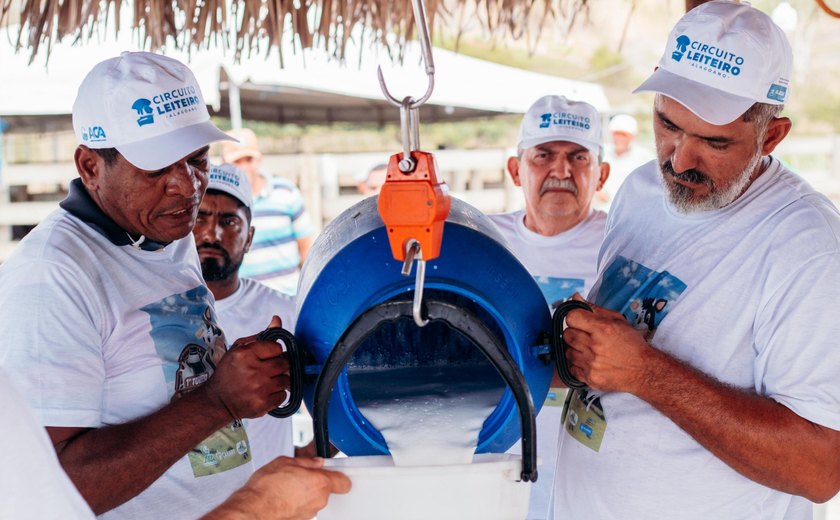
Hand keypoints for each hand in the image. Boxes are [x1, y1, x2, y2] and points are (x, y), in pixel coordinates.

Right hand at [202, 457, 351, 519]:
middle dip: (316, 482)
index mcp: (320, 483)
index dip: (338, 475)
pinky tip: (285, 497)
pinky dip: (297, 503)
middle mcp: (318, 500)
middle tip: (302, 475)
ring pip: (314, 499)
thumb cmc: (266, 488)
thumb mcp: (285, 462)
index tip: (332, 471)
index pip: (344, 481)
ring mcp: (310, 513)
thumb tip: (314, 462)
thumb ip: (305, 461)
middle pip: (326, 489)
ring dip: (305, 493)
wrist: (253, 509)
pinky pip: (304, 508)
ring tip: (288, 486)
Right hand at [205, 316, 290, 418]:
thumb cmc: (230, 372)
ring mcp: (259, 389)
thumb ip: (261, 335)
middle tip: (268, 370)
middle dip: (278, 366)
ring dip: (279, 380)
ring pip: (286, 380)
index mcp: (245, 354)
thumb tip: (277, 319)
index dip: (274, 352)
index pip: (277, 348)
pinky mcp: (263, 404)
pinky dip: (277, 394)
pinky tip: (264, 392)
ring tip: (265, 382)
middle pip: (284, 364)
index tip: (266, 357)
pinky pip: (284, 396)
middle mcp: (253, 371)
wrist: (217, 400)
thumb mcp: (239, 349)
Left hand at [562, 294, 653, 392]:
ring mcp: (591, 364)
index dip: (574, 317)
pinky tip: (590, 361)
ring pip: (567, 351)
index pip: (571, 317)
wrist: (644, 371)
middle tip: (587, 336)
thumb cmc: (632, 344)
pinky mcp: (589, 378)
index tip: (580, 320)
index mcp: (603, 329)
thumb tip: (575, 297)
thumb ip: (594, 309)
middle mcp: (595, 346)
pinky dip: (578, 364)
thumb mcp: (617, 321)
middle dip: (575, 333)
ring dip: (575, 349)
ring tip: (590, 349)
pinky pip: (571, 367)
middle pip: (567, 334)